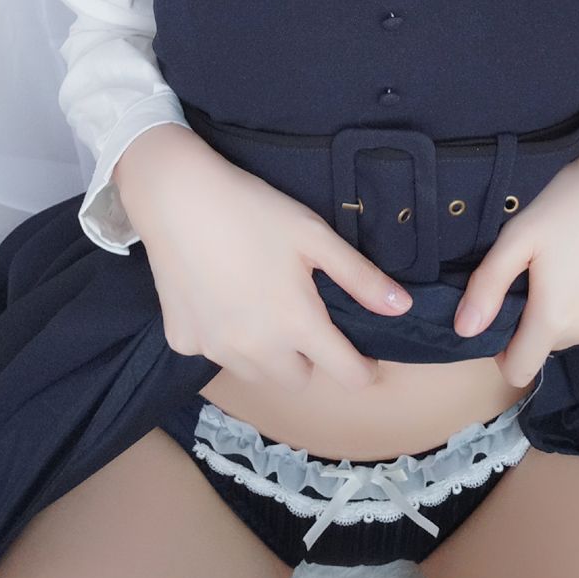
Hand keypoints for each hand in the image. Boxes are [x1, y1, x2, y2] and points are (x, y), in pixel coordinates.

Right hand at [114, 125, 414, 394]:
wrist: (177, 198)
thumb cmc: (253, 210)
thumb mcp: (314, 235)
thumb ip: (359, 277)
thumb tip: (402, 308)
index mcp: (296, 324)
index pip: (347, 374)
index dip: (364, 371)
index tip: (367, 361)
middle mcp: (256, 349)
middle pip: (298, 379)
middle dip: (309, 358)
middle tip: (303, 317)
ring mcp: (215, 350)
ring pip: (256, 373)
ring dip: (267, 355)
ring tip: (262, 308)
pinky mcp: (182, 341)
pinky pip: (215, 355)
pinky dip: (224, 339)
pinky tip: (221, 300)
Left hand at [452, 112, 578, 388]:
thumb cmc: (570, 202)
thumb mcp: (518, 236)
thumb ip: (487, 286)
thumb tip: (464, 330)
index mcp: (554, 318)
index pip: (518, 369)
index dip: (503, 349)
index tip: (506, 312)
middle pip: (550, 342)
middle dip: (541, 314)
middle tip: (546, 267)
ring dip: (574, 309)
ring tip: (578, 260)